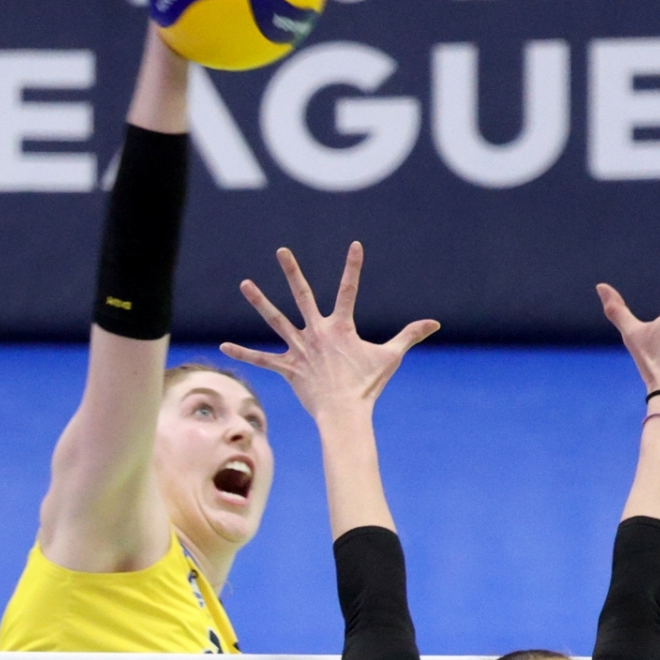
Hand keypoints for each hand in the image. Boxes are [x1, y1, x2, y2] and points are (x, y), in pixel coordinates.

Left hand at [220, 243, 439, 421]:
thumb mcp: (390, 358)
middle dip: (291, 271)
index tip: (355, 245)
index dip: (353, 267)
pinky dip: (243, 354)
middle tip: (281, 250)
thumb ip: (409, 336)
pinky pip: (262, 360)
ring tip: (245, 284)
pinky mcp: (287, 368)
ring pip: (276, 320)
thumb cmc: (367, 387)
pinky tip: (224, 346)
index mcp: (340, 327)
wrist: (344, 414)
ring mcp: (299, 349)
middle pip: (302, 296)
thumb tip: (435, 323)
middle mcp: (316, 333)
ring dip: (260, 302)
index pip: (348, 290)